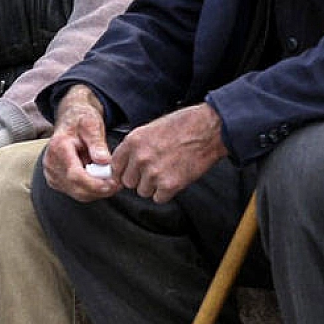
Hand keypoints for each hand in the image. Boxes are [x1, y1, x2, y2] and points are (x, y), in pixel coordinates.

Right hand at [42, 84, 117, 201]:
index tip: (113, 183)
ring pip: (77, 194)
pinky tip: (102, 182)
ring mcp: (52, 174)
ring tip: (113, 182)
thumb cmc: (81, 120)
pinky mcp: (56, 181)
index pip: (75, 175)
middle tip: (118, 184)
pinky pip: (76, 192)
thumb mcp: (92, 125)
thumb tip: (104, 161)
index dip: (96, 184)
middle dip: (100, 190)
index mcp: (58, 148)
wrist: (71, 121)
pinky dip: (91, 191)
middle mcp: (51, 163)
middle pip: (76, 188)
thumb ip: (97, 143)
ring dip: (97, 192)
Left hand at [111, 103, 225, 203]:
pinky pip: (159, 198)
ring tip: (167, 172)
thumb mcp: (151, 128)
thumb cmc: (184, 125)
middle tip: (155, 170)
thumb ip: (136, 147)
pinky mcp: (170, 185)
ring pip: (143, 192)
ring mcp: (154, 173)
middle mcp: (140, 158)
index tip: (129, 172)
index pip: (115, 166)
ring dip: (154, 186)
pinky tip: (175, 178)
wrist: (208, 130)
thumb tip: (127, 163)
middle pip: (128, 182)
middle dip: (140, 179)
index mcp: (133, 141)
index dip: (124, 171)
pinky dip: (167, 192)